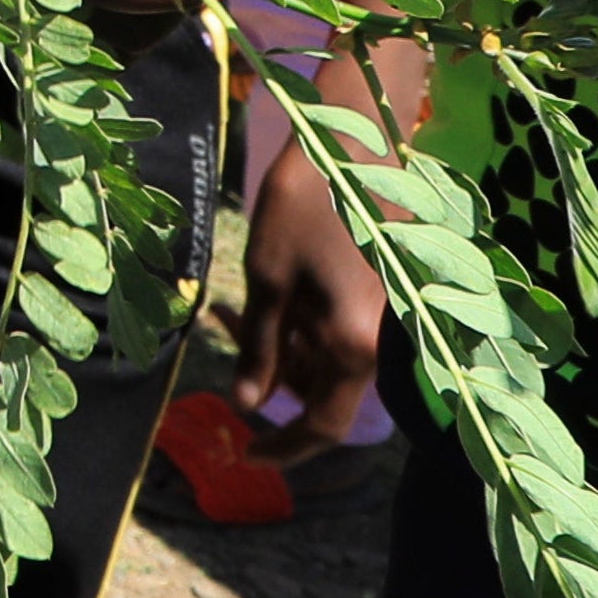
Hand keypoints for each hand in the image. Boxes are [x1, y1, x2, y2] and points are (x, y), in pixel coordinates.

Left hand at [237, 131, 388, 439]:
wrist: (351, 142)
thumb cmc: (304, 207)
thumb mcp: (268, 280)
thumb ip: (259, 347)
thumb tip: (247, 405)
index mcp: (356, 346)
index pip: (324, 424)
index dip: (286, 447)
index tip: (246, 455)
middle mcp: (378, 341)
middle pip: (322, 390)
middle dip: (267, 380)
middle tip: (219, 350)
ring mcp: (378, 318)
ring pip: (323, 360)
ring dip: (275, 350)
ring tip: (224, 312)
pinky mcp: (373, 295)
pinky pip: (333, 332)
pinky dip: (294, 327)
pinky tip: (252, 302)